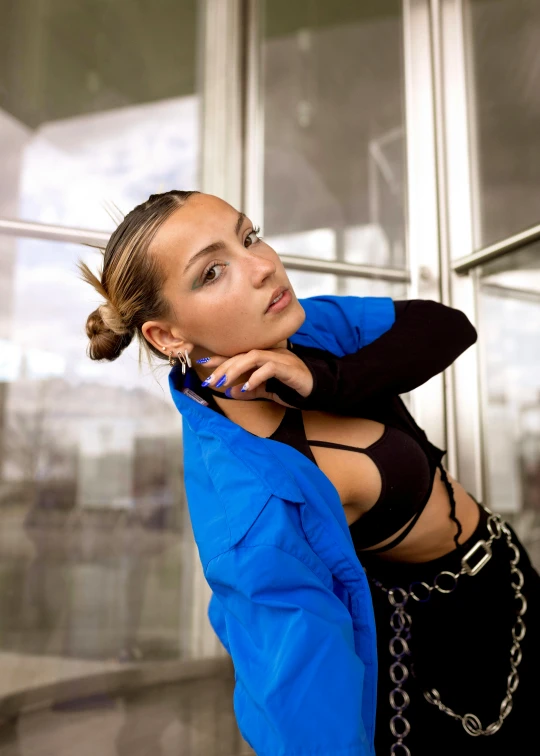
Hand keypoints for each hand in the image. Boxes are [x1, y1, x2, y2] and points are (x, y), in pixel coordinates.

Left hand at [196, 348, 312, 405]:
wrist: (318, 389)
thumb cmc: (292, 388)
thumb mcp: (267, 391)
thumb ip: (251, 390)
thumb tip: (231, 392)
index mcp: (264, 357)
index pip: (239, 355)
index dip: (221, 358)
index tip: (203, 363)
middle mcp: (270, 354)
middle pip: (242, 355)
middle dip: (224, 367)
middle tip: (210, 380)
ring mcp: (280, 359)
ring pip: (253, 357)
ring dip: (236, 369)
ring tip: (224, 382)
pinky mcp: (289, 368)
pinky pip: (269, 368)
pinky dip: (257, 376)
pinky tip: (248, 387)